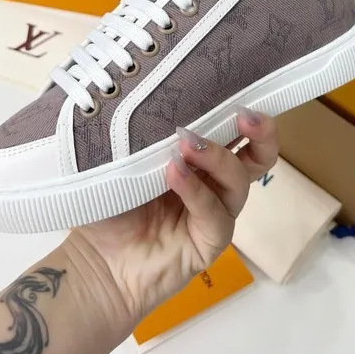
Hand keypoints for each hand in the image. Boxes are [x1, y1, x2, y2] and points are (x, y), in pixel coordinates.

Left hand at [66, 109, 278, 337]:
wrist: (94, 263)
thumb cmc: (106, 207)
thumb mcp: (124, 161)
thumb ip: (147, 135)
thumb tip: (161, 99)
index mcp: (198, 161)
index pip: (233, 132)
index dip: (241, 113)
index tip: (236, 90)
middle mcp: (213, 184)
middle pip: (258, 157)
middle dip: (261, 133)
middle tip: (245, 116)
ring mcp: (215, 214)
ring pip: (239, 182)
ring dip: (217, 157)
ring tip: (188, 143)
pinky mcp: (210, 242)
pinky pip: (215, 215)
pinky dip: (196, 191)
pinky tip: (174, 174)